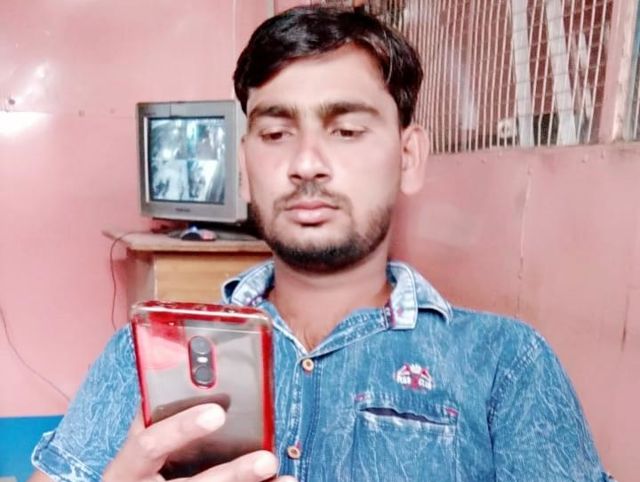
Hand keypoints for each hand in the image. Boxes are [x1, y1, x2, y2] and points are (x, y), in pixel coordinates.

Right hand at [103, 403, 295, 481]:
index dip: (180, 429)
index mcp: (126, 469)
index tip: (218, 413)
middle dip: (232, 474)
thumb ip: (156, 415)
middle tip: (266, 459)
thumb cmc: (137, 469)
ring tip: (276, 469)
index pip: (148, 445)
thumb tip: (181, 372)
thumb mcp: (138, 443)